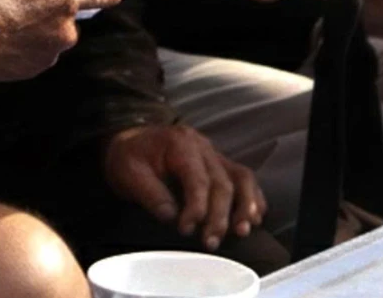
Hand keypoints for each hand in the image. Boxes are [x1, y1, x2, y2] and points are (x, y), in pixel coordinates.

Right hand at [0, 0, 122, 86]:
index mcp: (66, 1)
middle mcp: (66, 30)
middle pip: (72, 15)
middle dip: (56, 7)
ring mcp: (52, 53)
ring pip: (55, 35)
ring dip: (43, 26)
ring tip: (14, 17)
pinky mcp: (36, 69)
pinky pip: (40, 52)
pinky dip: (30, 44)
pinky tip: (8, 35)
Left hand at [104, 123, 265, 249]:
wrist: (130, 140)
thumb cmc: (129, 156)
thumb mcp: (128, 173)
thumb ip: (151, 194)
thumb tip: (172, 216)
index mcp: (179, 144)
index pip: (198, 179)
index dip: (196, 208)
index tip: (186, 230)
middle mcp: (202, 146)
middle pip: (222, 182)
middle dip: (219, 216)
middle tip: (210, 242)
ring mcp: (213, 153)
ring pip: (241, 177)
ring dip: (245, 206)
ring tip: (242, 230)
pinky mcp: (219, 163)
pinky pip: (243, 177)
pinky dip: (252, 197)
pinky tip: (254, 216)